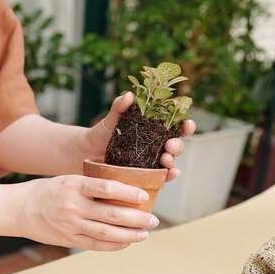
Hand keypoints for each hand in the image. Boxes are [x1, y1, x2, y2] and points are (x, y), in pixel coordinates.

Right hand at [13, 175, 159, 250]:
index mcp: (74, 186)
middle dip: (136, 218)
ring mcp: (71, 225)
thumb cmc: (48, 191)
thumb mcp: (69, 180)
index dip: (128, 193)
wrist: (19, 209)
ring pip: (106, 233)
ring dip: (130, 235)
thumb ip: (92, 186)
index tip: (144, 196)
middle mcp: (73, 207)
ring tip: (145, 233)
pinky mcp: (69, 240)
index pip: (106, 189)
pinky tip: (127, 242)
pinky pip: (96, 245)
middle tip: (153, 219)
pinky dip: (114, 245)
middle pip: (111, 215)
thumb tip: (124, 191)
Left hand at [81, 92, 196, 181]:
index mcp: (154, 129)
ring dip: (173, 161)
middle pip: (176, 145)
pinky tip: (170, 174)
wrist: (88, 153)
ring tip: (166, 159)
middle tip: (169, 145)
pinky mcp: (146, 176)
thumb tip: (129, 95)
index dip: (185, 125)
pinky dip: (169, 176)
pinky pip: (161, 178)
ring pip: (170, 162)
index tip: (187, 124)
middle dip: (177, 145)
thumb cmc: (102, 133)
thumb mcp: (111, 119)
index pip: (175, 127)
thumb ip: (120, 107)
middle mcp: (157, 146)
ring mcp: (152, 162)